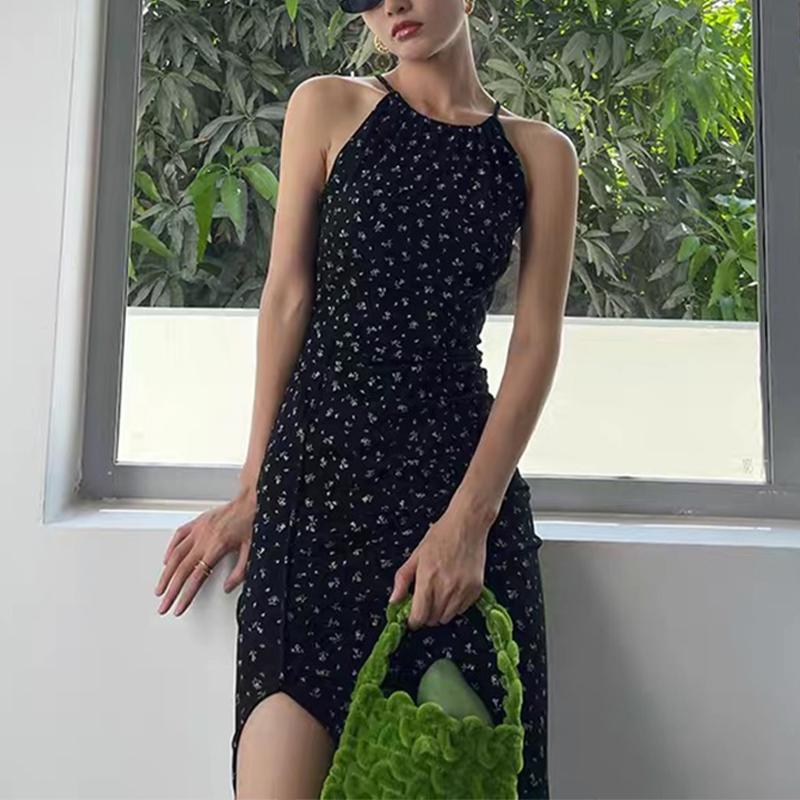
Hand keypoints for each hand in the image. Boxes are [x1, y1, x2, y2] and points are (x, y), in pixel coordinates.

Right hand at [154, 488, 256, 615]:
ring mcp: (198, 529)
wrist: (250, 501)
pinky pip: (178, 536)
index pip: (196, 578)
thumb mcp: (251, 550)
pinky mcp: (197, 522)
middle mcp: (204, 539)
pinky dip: (170, 549)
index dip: (186, 596)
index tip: (178, 608)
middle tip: (163, 606)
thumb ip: (239, 572)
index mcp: (217, 547)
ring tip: (159, 589)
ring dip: (165, 574)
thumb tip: (227, 588)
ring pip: (175, 555)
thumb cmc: (251, 523)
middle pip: (181, 570)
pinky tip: (166, 561)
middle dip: (170, 591)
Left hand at [388, 504, 490, 629]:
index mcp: (427, 580)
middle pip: (432, 620)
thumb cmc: (442, 535)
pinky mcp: (475, 590)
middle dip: (425, 614)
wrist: (467, 524)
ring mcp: (462, 590)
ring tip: (439, 593)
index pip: (418, 617)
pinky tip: (452, 589)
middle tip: (424, 601)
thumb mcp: (415, 555)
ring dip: (440, 611)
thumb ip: (402, 580)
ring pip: (447, 617)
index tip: (411, 617)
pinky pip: (462, 610)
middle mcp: (446, 588)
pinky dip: (455, 605)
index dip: (412, 620)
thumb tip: (394, 600)